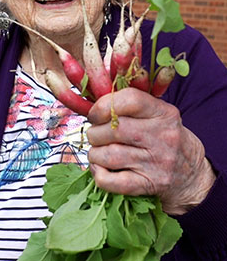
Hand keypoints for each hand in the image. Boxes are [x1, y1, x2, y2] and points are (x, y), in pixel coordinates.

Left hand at [87, 88, 215, 214]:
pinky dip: (97, 173)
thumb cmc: (165, 138)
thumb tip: (93, 106)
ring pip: (109, 155)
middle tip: (96, 134)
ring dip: (95, 153)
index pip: (131, 100)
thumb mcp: (158, 115)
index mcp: (164, 114)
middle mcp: (162, 137)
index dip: (103, 105)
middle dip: (95, 132)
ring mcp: (155, 163)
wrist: (192, 174)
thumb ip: (130, 106)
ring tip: (98, 151)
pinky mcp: (148, 185)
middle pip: (114, 129)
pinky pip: (110, 181)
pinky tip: (99, 167)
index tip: (95, 114)